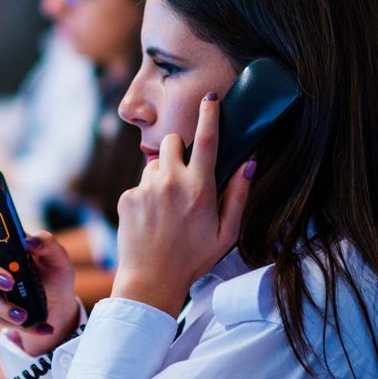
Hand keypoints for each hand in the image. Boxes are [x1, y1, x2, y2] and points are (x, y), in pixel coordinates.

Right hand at [0, 226, 79, 356]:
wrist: (54, 307)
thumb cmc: (54, 276)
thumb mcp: (59, 260)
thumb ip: (48, 244)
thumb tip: (30, 241)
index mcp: (4, 241)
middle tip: (10, 283)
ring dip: (3, 307)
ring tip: (24, 316)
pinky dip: (8, 322)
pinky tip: (30, 325)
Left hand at [113, 93, 254, 317]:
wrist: (151, 280)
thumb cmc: (194, 258)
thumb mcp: (227, 232)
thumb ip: (238, 195)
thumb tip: (250, 163)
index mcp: (199, 189)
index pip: (207, 140)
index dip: (210, 115)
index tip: (210, 98)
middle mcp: (171, 182)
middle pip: (172, 141)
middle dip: (178, 150)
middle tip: (184, 176)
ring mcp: (145, 188)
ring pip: (154, 164)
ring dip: (162, 176)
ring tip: (167, 207)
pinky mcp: (126, 197)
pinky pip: (139, 185)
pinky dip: (146, 195)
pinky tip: (151, 218)